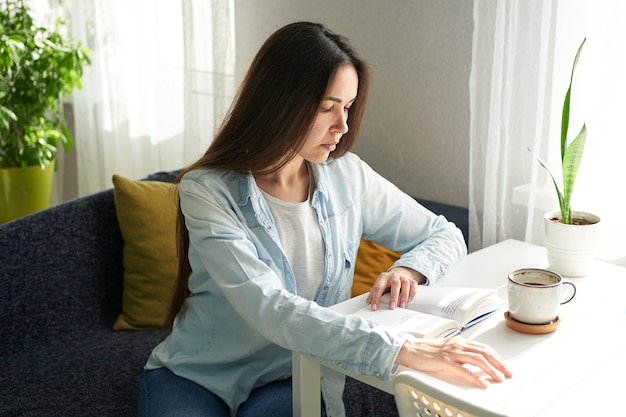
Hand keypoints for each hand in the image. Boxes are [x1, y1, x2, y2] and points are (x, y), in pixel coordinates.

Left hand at [366, 266, 423, 309]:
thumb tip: (368, 303)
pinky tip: (410, 299)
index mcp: (383, 277)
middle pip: (395, 283)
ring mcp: (403, 277)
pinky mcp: (411, 280)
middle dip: (393, 296)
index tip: (375, 308)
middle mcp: (393, 276)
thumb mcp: (379, 286)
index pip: (378, 287)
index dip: (376, 298)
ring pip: (405, 283)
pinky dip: (412, 292)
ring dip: (404, 296)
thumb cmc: (387, 283)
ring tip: (402, 306)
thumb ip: (373, 293)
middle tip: (392, 307)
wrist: (398, 274)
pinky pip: (414, 284)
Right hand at [395, 336, 512, 387]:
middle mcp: (458, 345)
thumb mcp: (449, 352)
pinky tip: (482, 383)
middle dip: (499, 363)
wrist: (410, 350)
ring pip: (477, 359)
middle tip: (509, 373)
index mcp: (460, 342)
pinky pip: (463, 369)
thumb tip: (477, 365)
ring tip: (500, 377)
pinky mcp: (444, 360)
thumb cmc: (427, 352)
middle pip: (484, 352)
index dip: (497, 357)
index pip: (484, 348)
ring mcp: (451, 352)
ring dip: (491, 369)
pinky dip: (475, 376)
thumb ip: (462, 357)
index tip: (506, 366)